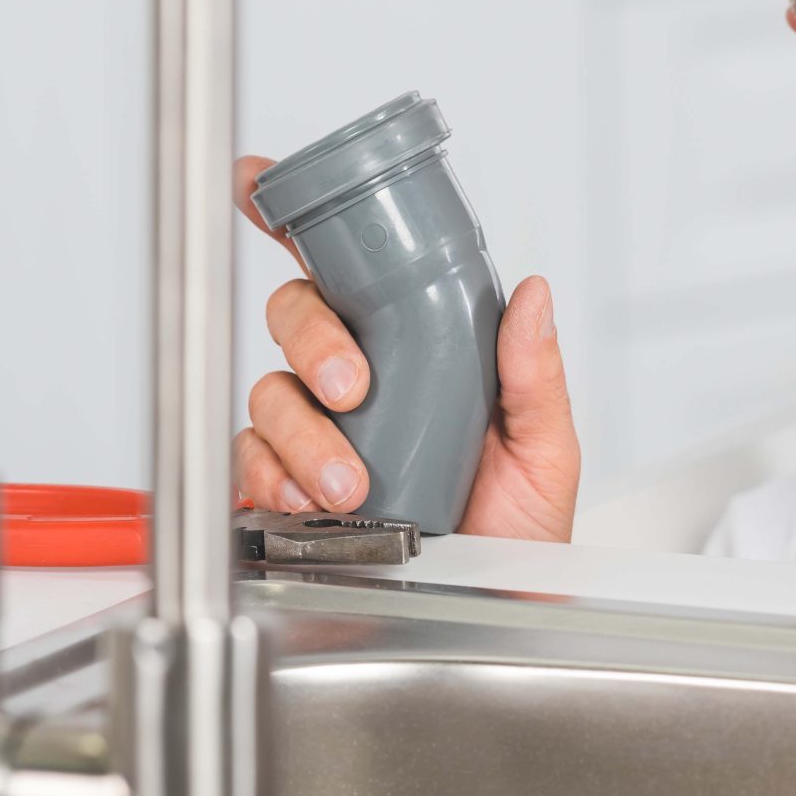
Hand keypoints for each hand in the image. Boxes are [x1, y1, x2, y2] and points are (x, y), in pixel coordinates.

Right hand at [228, 154, 581, 540]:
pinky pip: (250, 461)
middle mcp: (361, 380)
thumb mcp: (544, 450)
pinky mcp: (290, 489)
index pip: (351, 271)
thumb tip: (533, 294)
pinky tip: (307, 499)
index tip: (258, 185)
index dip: (296, 223)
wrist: (497, 611)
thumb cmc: (523, 534)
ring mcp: (321, 433)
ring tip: (350, 480)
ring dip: (301, 432)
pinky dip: (270, 475)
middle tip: (351, 388)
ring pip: (269, 392)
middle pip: (296, 316)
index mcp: (417, 348)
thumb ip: (535, 376)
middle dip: (312, 341)